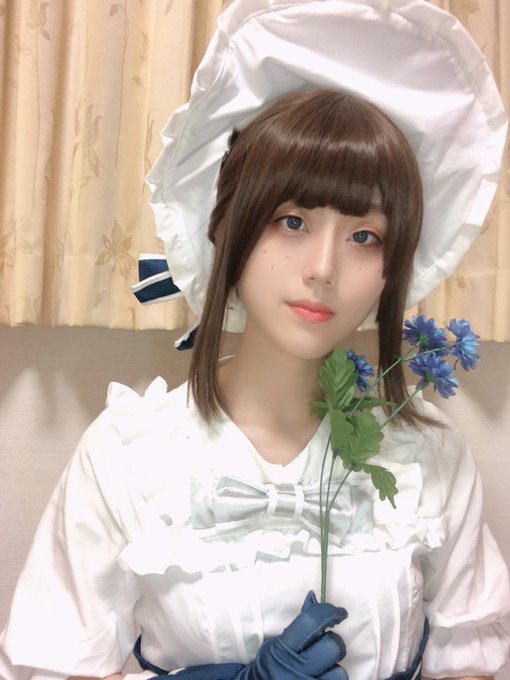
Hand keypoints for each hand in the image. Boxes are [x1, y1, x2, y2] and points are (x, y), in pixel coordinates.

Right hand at [155, 591, 347, 679]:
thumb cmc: (267, 667)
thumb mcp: (276, 645)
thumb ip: (297, 626)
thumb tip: (313, 597)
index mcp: (283, 649)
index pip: (311, 622)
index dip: (328, 613)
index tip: (339, 613)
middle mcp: (296, 670)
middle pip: (332, 647)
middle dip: (332, 643)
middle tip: (325, 644)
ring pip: (339, 672)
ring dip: (333, 668)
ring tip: (322, 667)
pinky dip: (331, 679)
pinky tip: (322, 677)